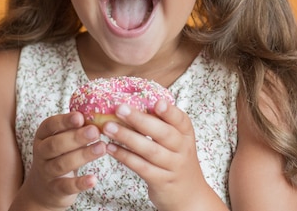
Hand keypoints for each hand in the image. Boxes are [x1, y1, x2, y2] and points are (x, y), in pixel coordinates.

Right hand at [17, 112, 106, 209]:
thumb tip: (97, 116)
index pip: (49, 125)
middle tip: (95, 131)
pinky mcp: (55, 189)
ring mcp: (46, 172)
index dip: (64, 121)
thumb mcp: (61, 140)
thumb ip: (74, 129)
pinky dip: (80, 183)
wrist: (43, 189)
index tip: (80, 116)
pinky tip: (93, 179)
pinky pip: (67, 186)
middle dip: (76, 137)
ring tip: (102, 148)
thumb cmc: (58, 156)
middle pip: (55, 144)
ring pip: (62, 164)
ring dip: (82, 156)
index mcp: (43, 136)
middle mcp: (41, 153)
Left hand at [102, 100, 217, 209]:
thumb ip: (160, 123)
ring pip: (150, 150)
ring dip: (127, 137)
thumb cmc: (176, 160)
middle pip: (163, 133)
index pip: (181, 120)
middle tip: (120, 108)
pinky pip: (141, 167)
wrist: (189, 195)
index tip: (157, 102)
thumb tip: (131, 103)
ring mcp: (173, 166)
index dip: (170, 111)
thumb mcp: (176, 141)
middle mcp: (182, 149)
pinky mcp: (161, 181)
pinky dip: (124, 156)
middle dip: (140, 120)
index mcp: (185, 134)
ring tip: (108, 127)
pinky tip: (110, 147)